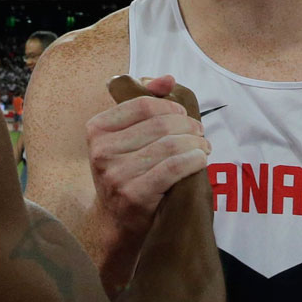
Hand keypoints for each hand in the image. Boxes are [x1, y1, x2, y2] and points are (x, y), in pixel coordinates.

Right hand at [87, 75, 211, 235]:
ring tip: (204, 147)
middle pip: (159, 124)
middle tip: (200, 133)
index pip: (143, 104)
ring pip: (169, 145)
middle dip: (188, 126)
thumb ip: (145, 101)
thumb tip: (167, 79)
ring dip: (195, 143)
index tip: (184, 115)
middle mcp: (101, 151)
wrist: (119, 221)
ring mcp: (115, 175)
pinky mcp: (133, 195)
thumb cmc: (128, 170)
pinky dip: (193, 160)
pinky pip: (173, 168)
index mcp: (97, 129)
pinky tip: (200, 160)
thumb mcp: (127, 135)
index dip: (170, 106)